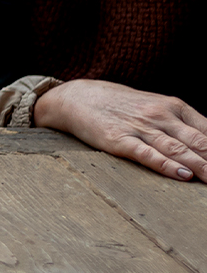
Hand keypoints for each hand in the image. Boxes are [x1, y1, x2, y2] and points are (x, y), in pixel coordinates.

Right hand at [33, 78, 206, 180]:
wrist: (77, 97)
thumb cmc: (121, 106)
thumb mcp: (155, 107)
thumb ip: (183, 125)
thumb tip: (206, 147)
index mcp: (173, 106)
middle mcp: (160, 115)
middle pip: (198, 142)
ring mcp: (139, 127)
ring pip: (177, 149)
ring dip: (200, 166)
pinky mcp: (119, 140)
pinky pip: (147, 154)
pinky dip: (166, 165)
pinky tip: (182, 175)